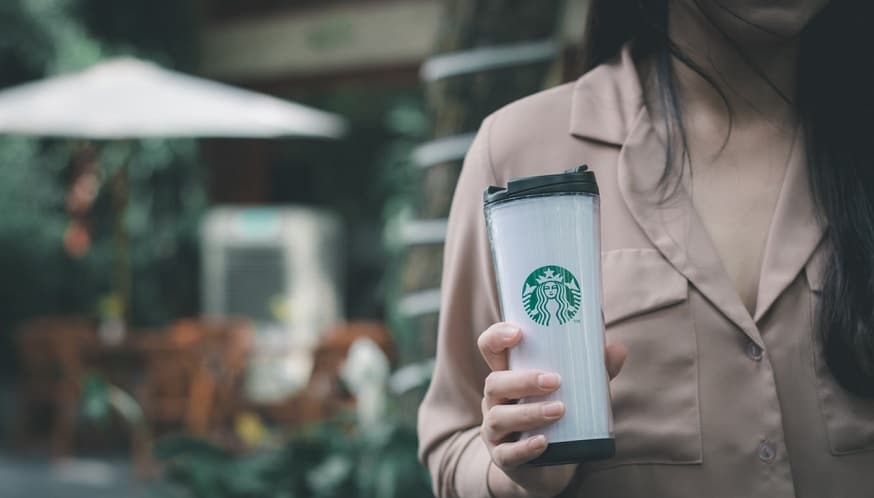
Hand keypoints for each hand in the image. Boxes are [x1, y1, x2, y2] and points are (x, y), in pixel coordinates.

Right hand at [477, 322, 626, 497]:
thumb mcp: (571, 392)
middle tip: (555, 380)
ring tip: (560, 410)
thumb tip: (619, 350)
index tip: (518, 333)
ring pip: (499, 417)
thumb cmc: (556, 417)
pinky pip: (507, 453)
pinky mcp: (503, 458)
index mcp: (508, 376)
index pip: (490, 348)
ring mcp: (495, 430)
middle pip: (494, 382)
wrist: (545, 466)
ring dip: (529, 412)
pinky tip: (543, 442)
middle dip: (522, 380)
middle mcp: (495, 400)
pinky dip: (525, 447)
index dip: (497, 337)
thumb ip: (593, 372)